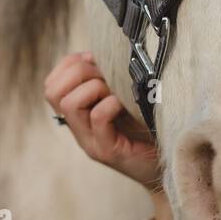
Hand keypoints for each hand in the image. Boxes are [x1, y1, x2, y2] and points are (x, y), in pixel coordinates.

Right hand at [44, 51, 159, 191]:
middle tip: (105, 77)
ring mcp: (90, 141)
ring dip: (93, 87)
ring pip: (68, 103)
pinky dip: (110, 103)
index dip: (71, 65)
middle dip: (79, 72)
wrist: (168, 166)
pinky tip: (124, 105)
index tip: (97, 63)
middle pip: (52, 90)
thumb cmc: (150, 129)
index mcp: (78, 115)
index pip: (52, 83)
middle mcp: (79, 128)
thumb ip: (110, 80)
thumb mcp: (126, 98)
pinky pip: (97, 117)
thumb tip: (98, 53)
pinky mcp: (108, 151)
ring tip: (114, 92)